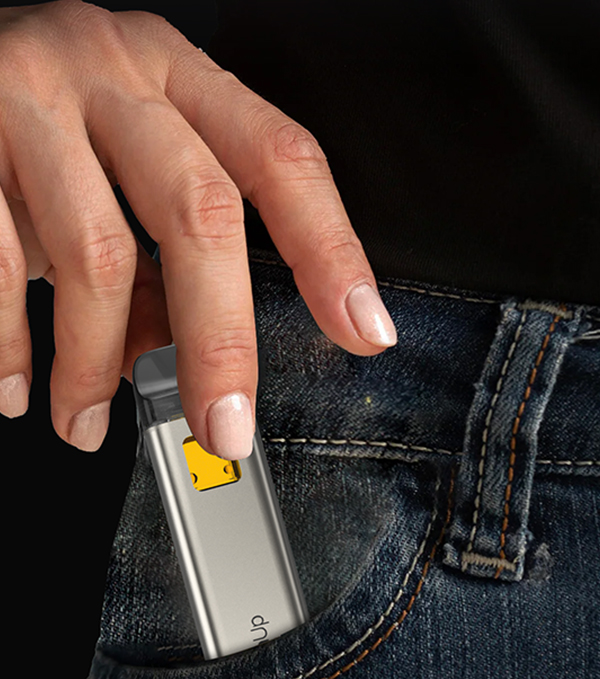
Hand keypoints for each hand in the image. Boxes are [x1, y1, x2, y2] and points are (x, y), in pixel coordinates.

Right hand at [0, 0, 396, 458]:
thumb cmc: (48, 122)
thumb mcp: (123, 168)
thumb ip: (161, 256)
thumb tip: (183, 355)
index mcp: (178, 77)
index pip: (281, 159)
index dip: (330, 250)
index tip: (364, 331)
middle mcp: (114, 73)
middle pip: (201, 213)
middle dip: (220, 341)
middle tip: (222, 424)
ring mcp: (33, 97)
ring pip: (97, 254)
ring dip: (93, 363)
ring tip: (84, 420)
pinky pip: (1, 266)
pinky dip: (11, 344)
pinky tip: (19, 384)